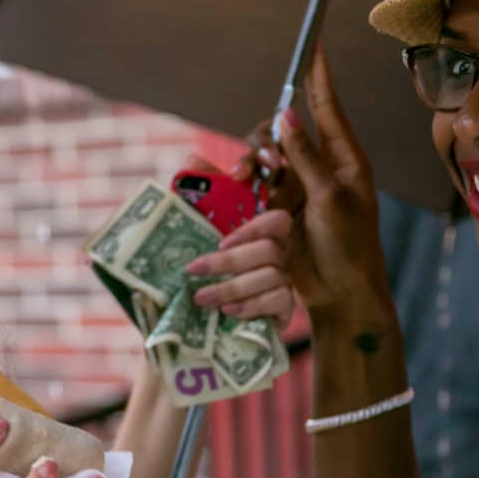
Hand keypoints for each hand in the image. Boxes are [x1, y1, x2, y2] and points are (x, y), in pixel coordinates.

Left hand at [181, 159, 295, 327]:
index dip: (253, 228)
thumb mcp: (206, 228)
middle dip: (228, 261)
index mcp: (264, 230)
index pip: (275, 219)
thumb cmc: (212, 265)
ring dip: (232, 287)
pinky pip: (278, 302)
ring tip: (200, 297)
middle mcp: (281, 251)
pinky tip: (228, 311)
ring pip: (271, 276)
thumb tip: (191, 161)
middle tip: (193, 269)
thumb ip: (205, 195)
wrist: (215, 316)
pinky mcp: (286, 306)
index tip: (222, 237)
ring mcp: (287, 278)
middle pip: (268, 249)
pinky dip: (251, 306)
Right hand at [236, 45, 390, 323]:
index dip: (318, 76)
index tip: (314, 46)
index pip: (327, 107)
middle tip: (262, 165)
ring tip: (249, 179)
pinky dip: (247, 181)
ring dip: (254, 161)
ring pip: (267, 156)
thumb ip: (306, 157)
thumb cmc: (348, 246)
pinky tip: (241, 189)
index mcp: (345, 159)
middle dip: (267, 138)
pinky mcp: (279, 208)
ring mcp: (298, 188)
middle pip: (285, 130)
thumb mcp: (331, 198)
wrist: (340, 293)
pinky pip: (257, 183)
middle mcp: (320, 168)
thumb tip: (288, 116)